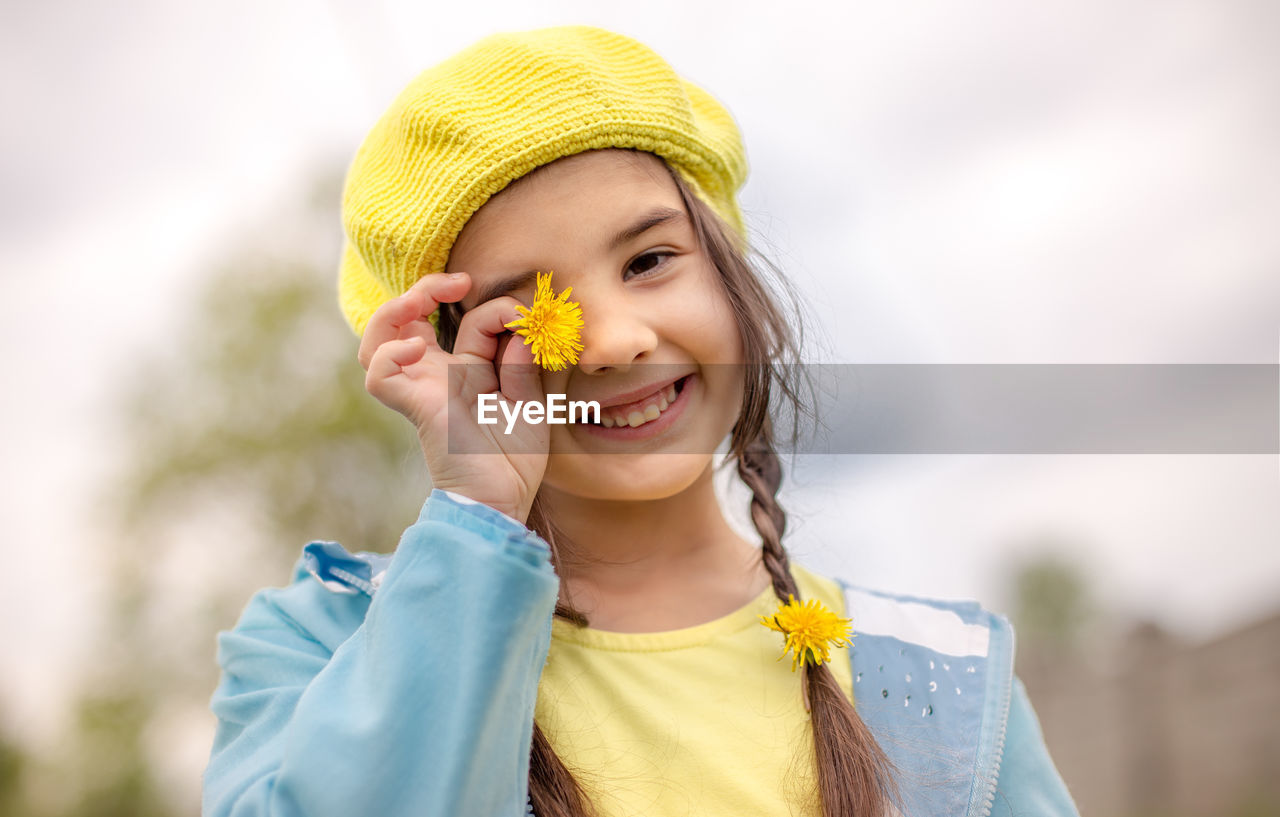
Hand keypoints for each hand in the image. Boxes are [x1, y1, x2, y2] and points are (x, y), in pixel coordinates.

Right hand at [358, 272, 548, 523]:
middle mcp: (437, 377)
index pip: (459, 322)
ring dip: (392, 312)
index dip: (487, 306)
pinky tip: (418, 348)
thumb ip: (523, 364)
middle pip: (402, 321)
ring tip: (421, 301)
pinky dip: (390, 354)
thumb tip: (521, 328)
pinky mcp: (416, 407)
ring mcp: (422, 390)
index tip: (519, 311)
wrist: (503, 502)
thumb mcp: (530, 402)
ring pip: (375, 342)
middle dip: (425, 289)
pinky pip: (379, 375)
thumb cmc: (514, 460)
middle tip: (459, 283)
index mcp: (465, 372)